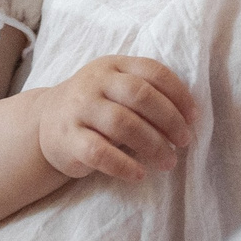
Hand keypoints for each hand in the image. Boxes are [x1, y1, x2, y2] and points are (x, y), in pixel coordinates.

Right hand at [35, 56, 193, 182]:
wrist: (46, 122)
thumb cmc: (97, 107)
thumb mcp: (116, 89)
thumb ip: (146, 94)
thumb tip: (188, 120)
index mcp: (113, 65)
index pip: (153, 71)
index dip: (178, 94)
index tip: (193, 118)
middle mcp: (94, 82)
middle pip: (140, 95)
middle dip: (169, 120)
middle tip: (184, 141)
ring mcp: (79, 109)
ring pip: (122, 123)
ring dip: (152, 145)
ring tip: (168, 161)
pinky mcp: (68, 138)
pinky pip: (100, 152)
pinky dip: (124, 165)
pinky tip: (140, 174)